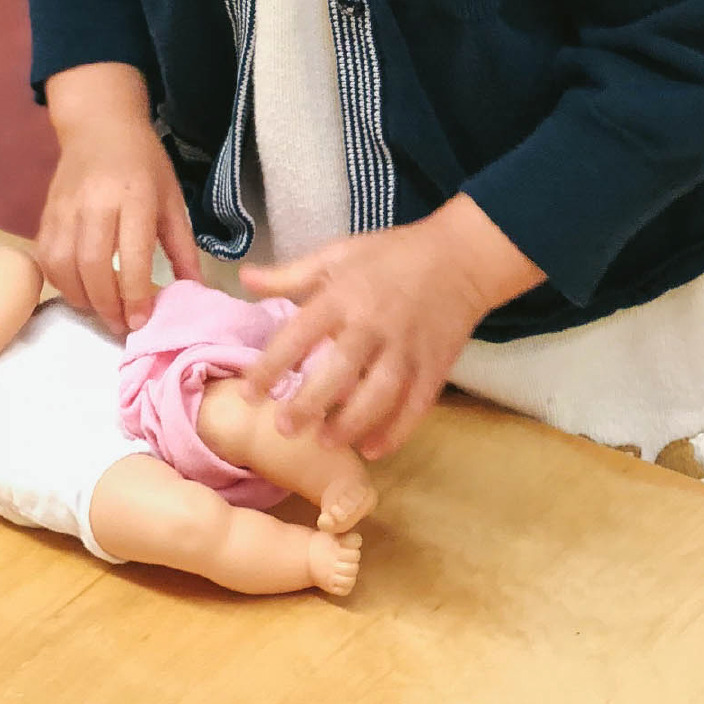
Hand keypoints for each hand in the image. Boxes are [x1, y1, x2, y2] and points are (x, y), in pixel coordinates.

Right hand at [38, 116, 202, 334]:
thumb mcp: (172, 198)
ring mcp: (66, 207)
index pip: (132, 256)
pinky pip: (46, 257)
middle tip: (119, 325)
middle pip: (93, 266)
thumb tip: (196, 290)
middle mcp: (97, 202)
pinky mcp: (47, 212)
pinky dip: (60, 282)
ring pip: (64, 266)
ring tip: (100, 310)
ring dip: (81, 298)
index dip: (135, 296)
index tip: (141, 321)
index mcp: (135, 197)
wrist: (99, 124)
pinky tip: (79, 289)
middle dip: (106, 305)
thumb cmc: (143, 161)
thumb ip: (183, 247)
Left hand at [239, 195, 544, 459]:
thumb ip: (290, 274)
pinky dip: (396, 431)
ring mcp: (407, 349)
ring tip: (325, 442)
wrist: (460, 258)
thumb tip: (243, 279)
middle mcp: (373, 324)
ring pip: (378, 394)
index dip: (271, 366)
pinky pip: (415, 406)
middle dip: (310, 403)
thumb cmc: (391, 254)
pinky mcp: (435, 367)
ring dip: (351, 424)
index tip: (249, 394)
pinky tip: (373, 449)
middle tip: (284, 428)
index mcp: (344, 295)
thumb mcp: (337, 254)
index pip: (299, 334)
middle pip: (339, 370)